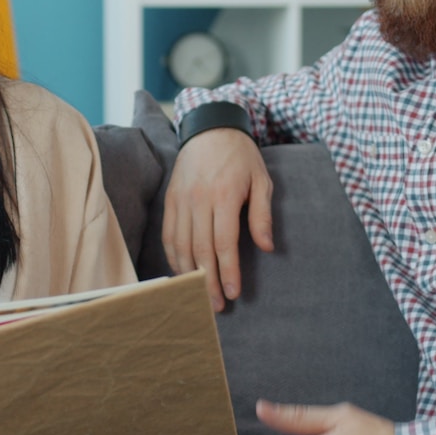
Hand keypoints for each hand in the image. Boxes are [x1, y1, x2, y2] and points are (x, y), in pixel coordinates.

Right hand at [161, 127, 273, 309]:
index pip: (224, 242)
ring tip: (199, 296)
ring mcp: (180, 200)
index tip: (233, 293)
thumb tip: (267, 248)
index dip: (227, 271)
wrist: (211, 128)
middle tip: (216, 306)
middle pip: (200, 250)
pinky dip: (173, 257)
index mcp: (224, 195)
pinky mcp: (169, 200)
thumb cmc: (241, 157)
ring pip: (180, 245)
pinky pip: (168, 235)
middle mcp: (199, 199)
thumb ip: (262, 215)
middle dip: (207, 281)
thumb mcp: (262, 180)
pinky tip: (183, 273)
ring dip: (189, 274)